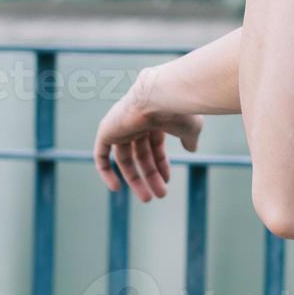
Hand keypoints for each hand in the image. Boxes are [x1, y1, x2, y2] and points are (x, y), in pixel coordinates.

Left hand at [92, 65, 203, 201]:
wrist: (162, 96)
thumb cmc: (180, 111)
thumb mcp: (191, 128)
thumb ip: (189, 138)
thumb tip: (192, 149)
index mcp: (155, 118)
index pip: (155, 145)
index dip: (161, 164)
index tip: (167, 181)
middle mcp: (137, 121)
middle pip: (141, 155)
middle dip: (150, 176)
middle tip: (159, 196)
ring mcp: (121, 125)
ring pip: (125, 159)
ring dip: (135, 180)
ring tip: (148, 199)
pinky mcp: (107, 130)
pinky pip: (101, 155)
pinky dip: (105, 171)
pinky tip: (116, 188)